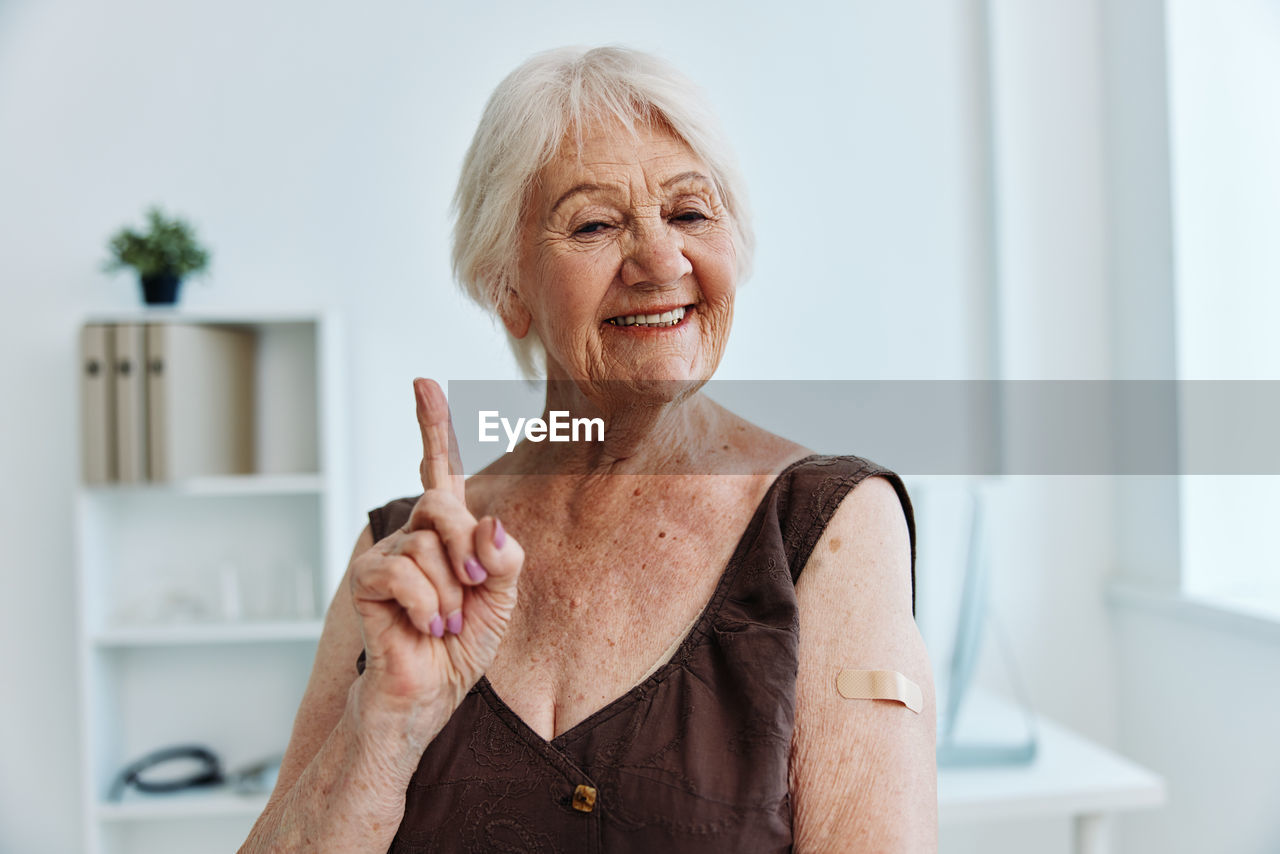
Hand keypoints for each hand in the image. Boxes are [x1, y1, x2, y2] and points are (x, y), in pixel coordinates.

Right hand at [349, 378, 523, 718]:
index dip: (432, 425)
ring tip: (444, 623)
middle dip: (465, 549)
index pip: (439, 468)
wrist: (427, 696)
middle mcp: (414, 534)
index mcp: (448, 532)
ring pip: (426, 545)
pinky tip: (425, 628)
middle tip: (473, 591)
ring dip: (449, 594)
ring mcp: (387, 555)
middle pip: (442, 504)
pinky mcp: (367, 582)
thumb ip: (504, 559)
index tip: (424, 383)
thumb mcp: (500, 600)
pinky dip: (427, 606)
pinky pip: (402, 572)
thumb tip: (491, 524)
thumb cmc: (461, 647)